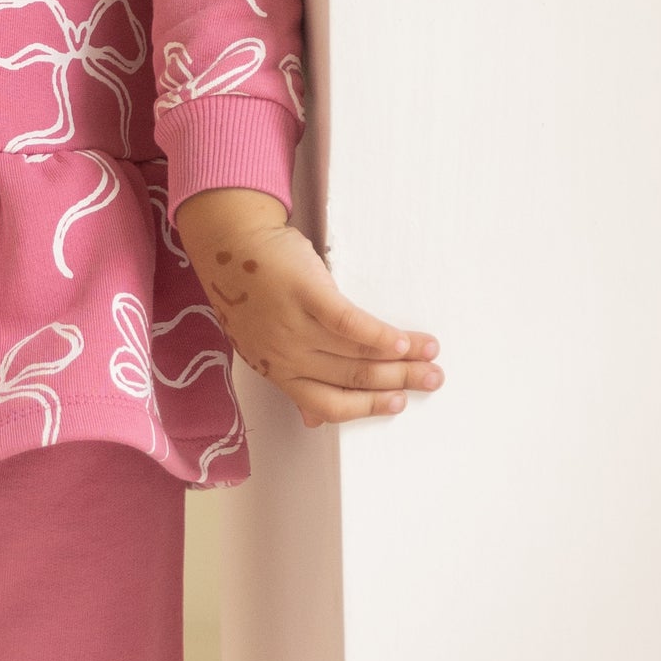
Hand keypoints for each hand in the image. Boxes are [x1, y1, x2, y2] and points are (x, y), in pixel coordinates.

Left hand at [174, 185, 443, 428]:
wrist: (228, 241)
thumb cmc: (247, 291)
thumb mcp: (260, 345)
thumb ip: (290, 378)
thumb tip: (313, 419)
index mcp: (277, 371)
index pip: (329, 404)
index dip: (369, 408)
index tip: (399, 403)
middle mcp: (285, 356)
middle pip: (352, 379)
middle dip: (399, 382)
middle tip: (432, 379)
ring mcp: (293, 326)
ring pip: (356, 354)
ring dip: (401, 357)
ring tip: (430, 353)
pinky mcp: (303, 295)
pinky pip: (347, 323)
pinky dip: (377, 335)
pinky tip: (402, 339)